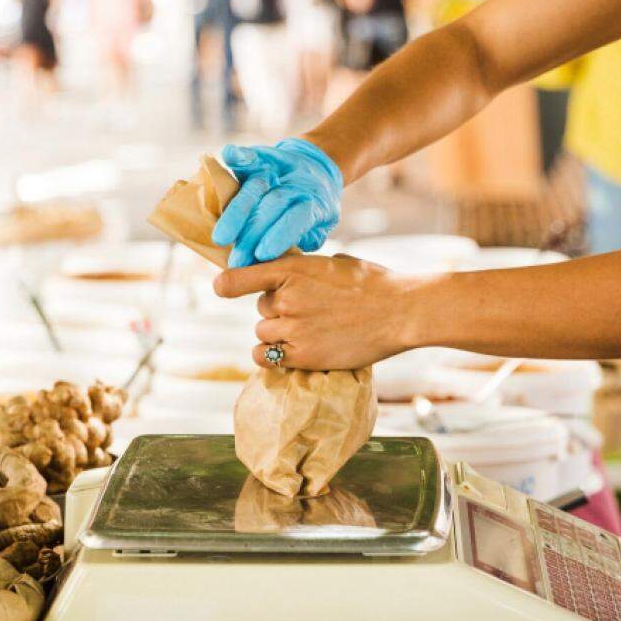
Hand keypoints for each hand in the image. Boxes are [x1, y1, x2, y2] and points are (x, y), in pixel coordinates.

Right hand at [212, 138, 342, 267]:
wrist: (315, 169)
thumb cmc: (311, 208)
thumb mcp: (321, 225)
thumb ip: (309, 238)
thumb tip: (289, 255)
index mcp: (313, 204)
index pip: (297, 218)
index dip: (280, 234)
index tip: (262, 254)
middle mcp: (292, 186)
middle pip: (270, 207)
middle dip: (252, 234)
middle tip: (236, 261)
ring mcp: (275, 172)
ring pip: (254, 189)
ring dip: (236, 213)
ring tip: (221, 238)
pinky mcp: (260, 159)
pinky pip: (249, 157)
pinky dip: (239, 155)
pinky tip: (229, 155)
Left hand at [213, 254, 418, 370]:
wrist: (400, 311)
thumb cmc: (372, 283)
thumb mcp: (332, 263)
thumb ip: (302, 271)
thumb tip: (283, 280)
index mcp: (292, 270)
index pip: (239, 278)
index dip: (226, 284)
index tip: (221, 288)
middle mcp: (287, 299)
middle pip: (261, 307)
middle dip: (277, 309)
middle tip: (308, 310)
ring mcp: (293, 329)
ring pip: (262, 332)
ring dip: (278, 332)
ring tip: (309, 330)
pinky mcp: (302, 356)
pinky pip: (265, 357)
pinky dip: (272, 355)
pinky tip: (291, 350)